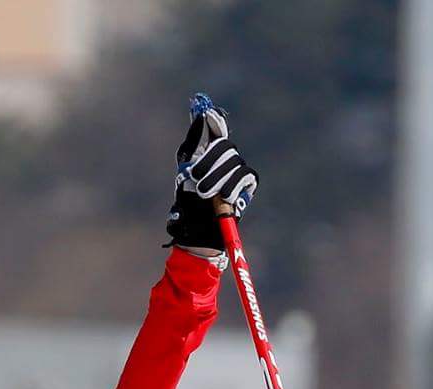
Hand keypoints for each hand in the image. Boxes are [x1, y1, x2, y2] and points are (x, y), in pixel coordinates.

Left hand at [166, 94, 257, 251]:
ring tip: (203, 193)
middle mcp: (223, 159)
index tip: (205, 112)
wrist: (199, 233)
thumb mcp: (184, 178)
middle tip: (195, 177)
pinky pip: (242, 175)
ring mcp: (236, 169)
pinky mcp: (247, 182)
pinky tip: (222, 196)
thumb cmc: (189, 207)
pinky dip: (230, 185)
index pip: (214, 130)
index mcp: (206, 155)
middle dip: (208, 159)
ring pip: (232, 160)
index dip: (212, 121)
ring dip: (215, 176)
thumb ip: (193, 150)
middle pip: (223, 145)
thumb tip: (201, 118)